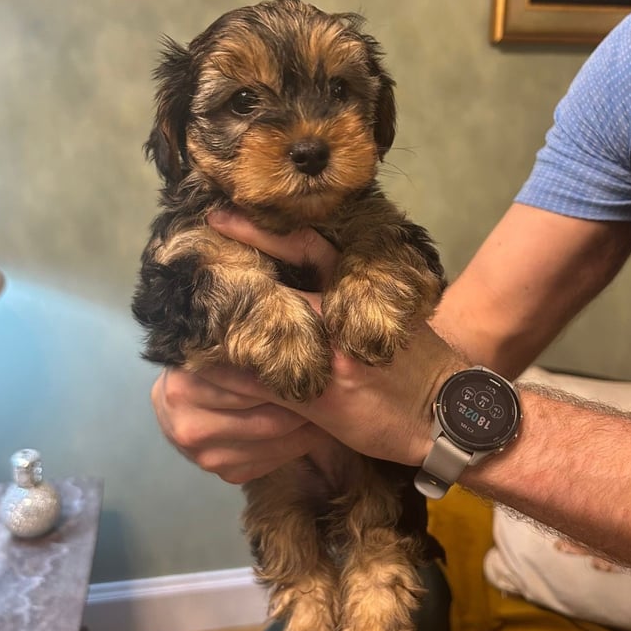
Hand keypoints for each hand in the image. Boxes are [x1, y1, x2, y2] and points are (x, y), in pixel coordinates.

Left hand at [150, 210, 465, 478]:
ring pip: (260, 338)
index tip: (225, 217)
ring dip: (220, 330)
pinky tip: (203, 367)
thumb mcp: (392, 317)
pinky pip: (264, 384)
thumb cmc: (422, 365)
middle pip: (274, 290)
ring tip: (180, 319)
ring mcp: (328, 360)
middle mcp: (340, 320)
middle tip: (191, 255)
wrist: (450, 413)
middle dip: (231, 273)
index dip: (263, 234)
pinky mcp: (320, 401)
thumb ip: (350, 300)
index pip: (306, 250)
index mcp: (358, 294)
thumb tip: (310, 289)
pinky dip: (233, 375)